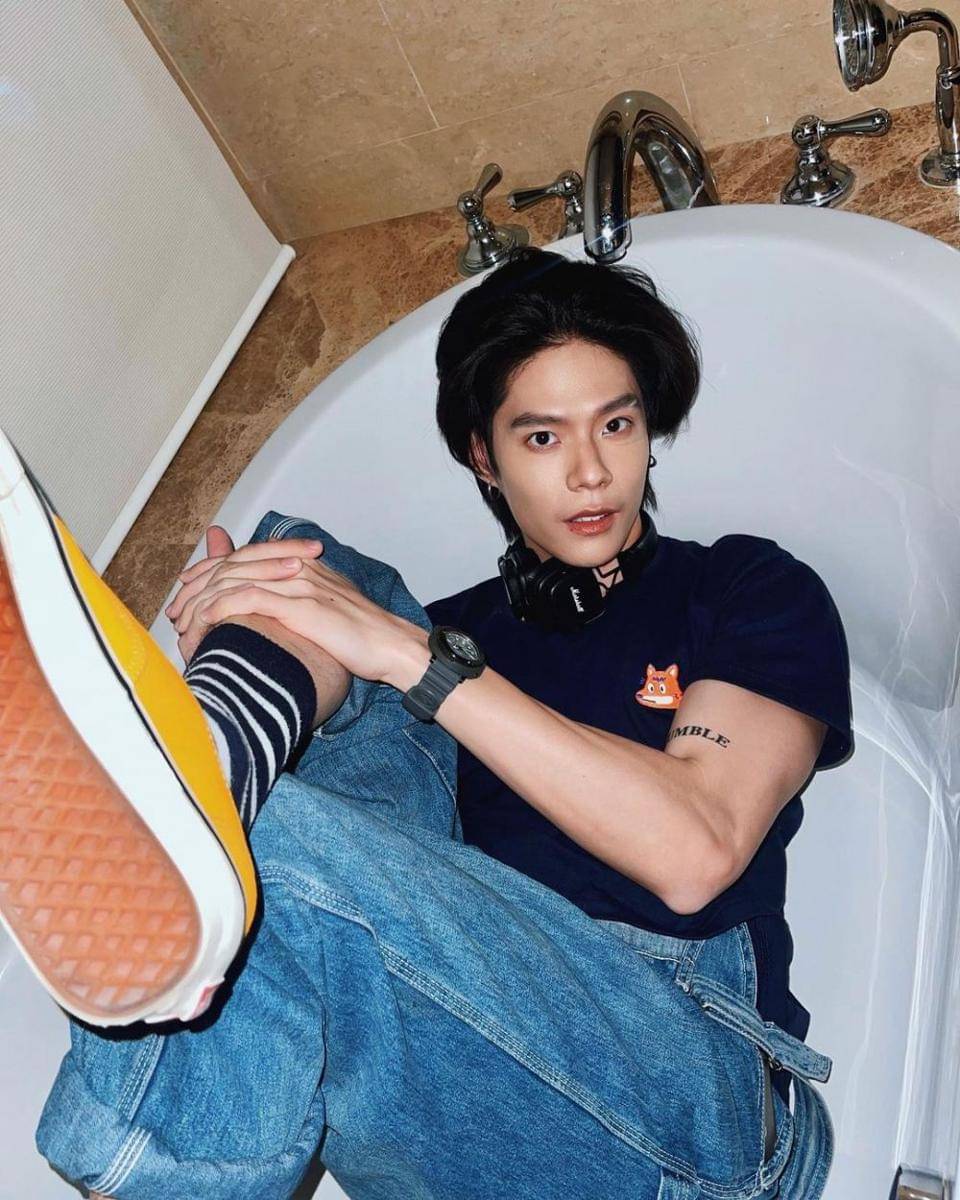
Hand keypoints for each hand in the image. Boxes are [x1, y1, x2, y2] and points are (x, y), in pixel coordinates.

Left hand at [173, 536, 426, 684]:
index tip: (187, 590)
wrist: (391, 646)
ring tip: (181, 622)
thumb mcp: (326, 609)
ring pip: (232, 580)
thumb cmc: (363, 636)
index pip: (243, 557)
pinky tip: (202, 623)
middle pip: (231, 565)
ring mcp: (297, 584)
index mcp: (303, 564)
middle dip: (196, 586)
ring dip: (200, 601)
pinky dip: (218, 609)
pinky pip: (246, 599)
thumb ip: (296, 600)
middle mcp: (296, 567)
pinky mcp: (298, 606)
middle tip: (174, 610)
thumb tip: (270, 609)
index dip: (209, 570)